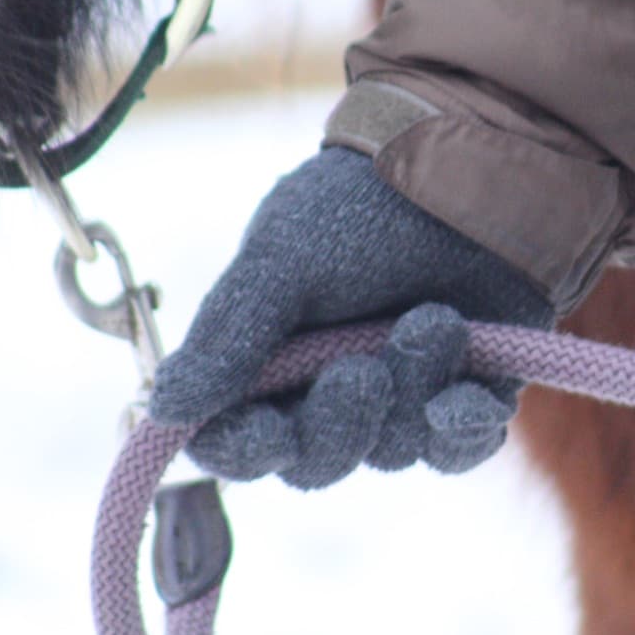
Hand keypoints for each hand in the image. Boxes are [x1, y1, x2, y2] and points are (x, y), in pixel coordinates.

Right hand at [151, 146, 554, 488]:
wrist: (468, 172)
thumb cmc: (360, 204)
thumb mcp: (281, 259)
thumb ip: (228, 335)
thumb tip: (163, 406)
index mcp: (266, 360)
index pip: (235, 441)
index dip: (247, 452)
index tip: (272, 433)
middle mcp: (328, 389)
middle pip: (315, 462)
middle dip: (341, 422)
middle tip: (362, 369)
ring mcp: (400, 397)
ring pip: (392, 450)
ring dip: (412, 389)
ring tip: (435, 319)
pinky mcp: (467, 395)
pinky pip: (460, 448)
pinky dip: (464, 428)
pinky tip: (471, 394)